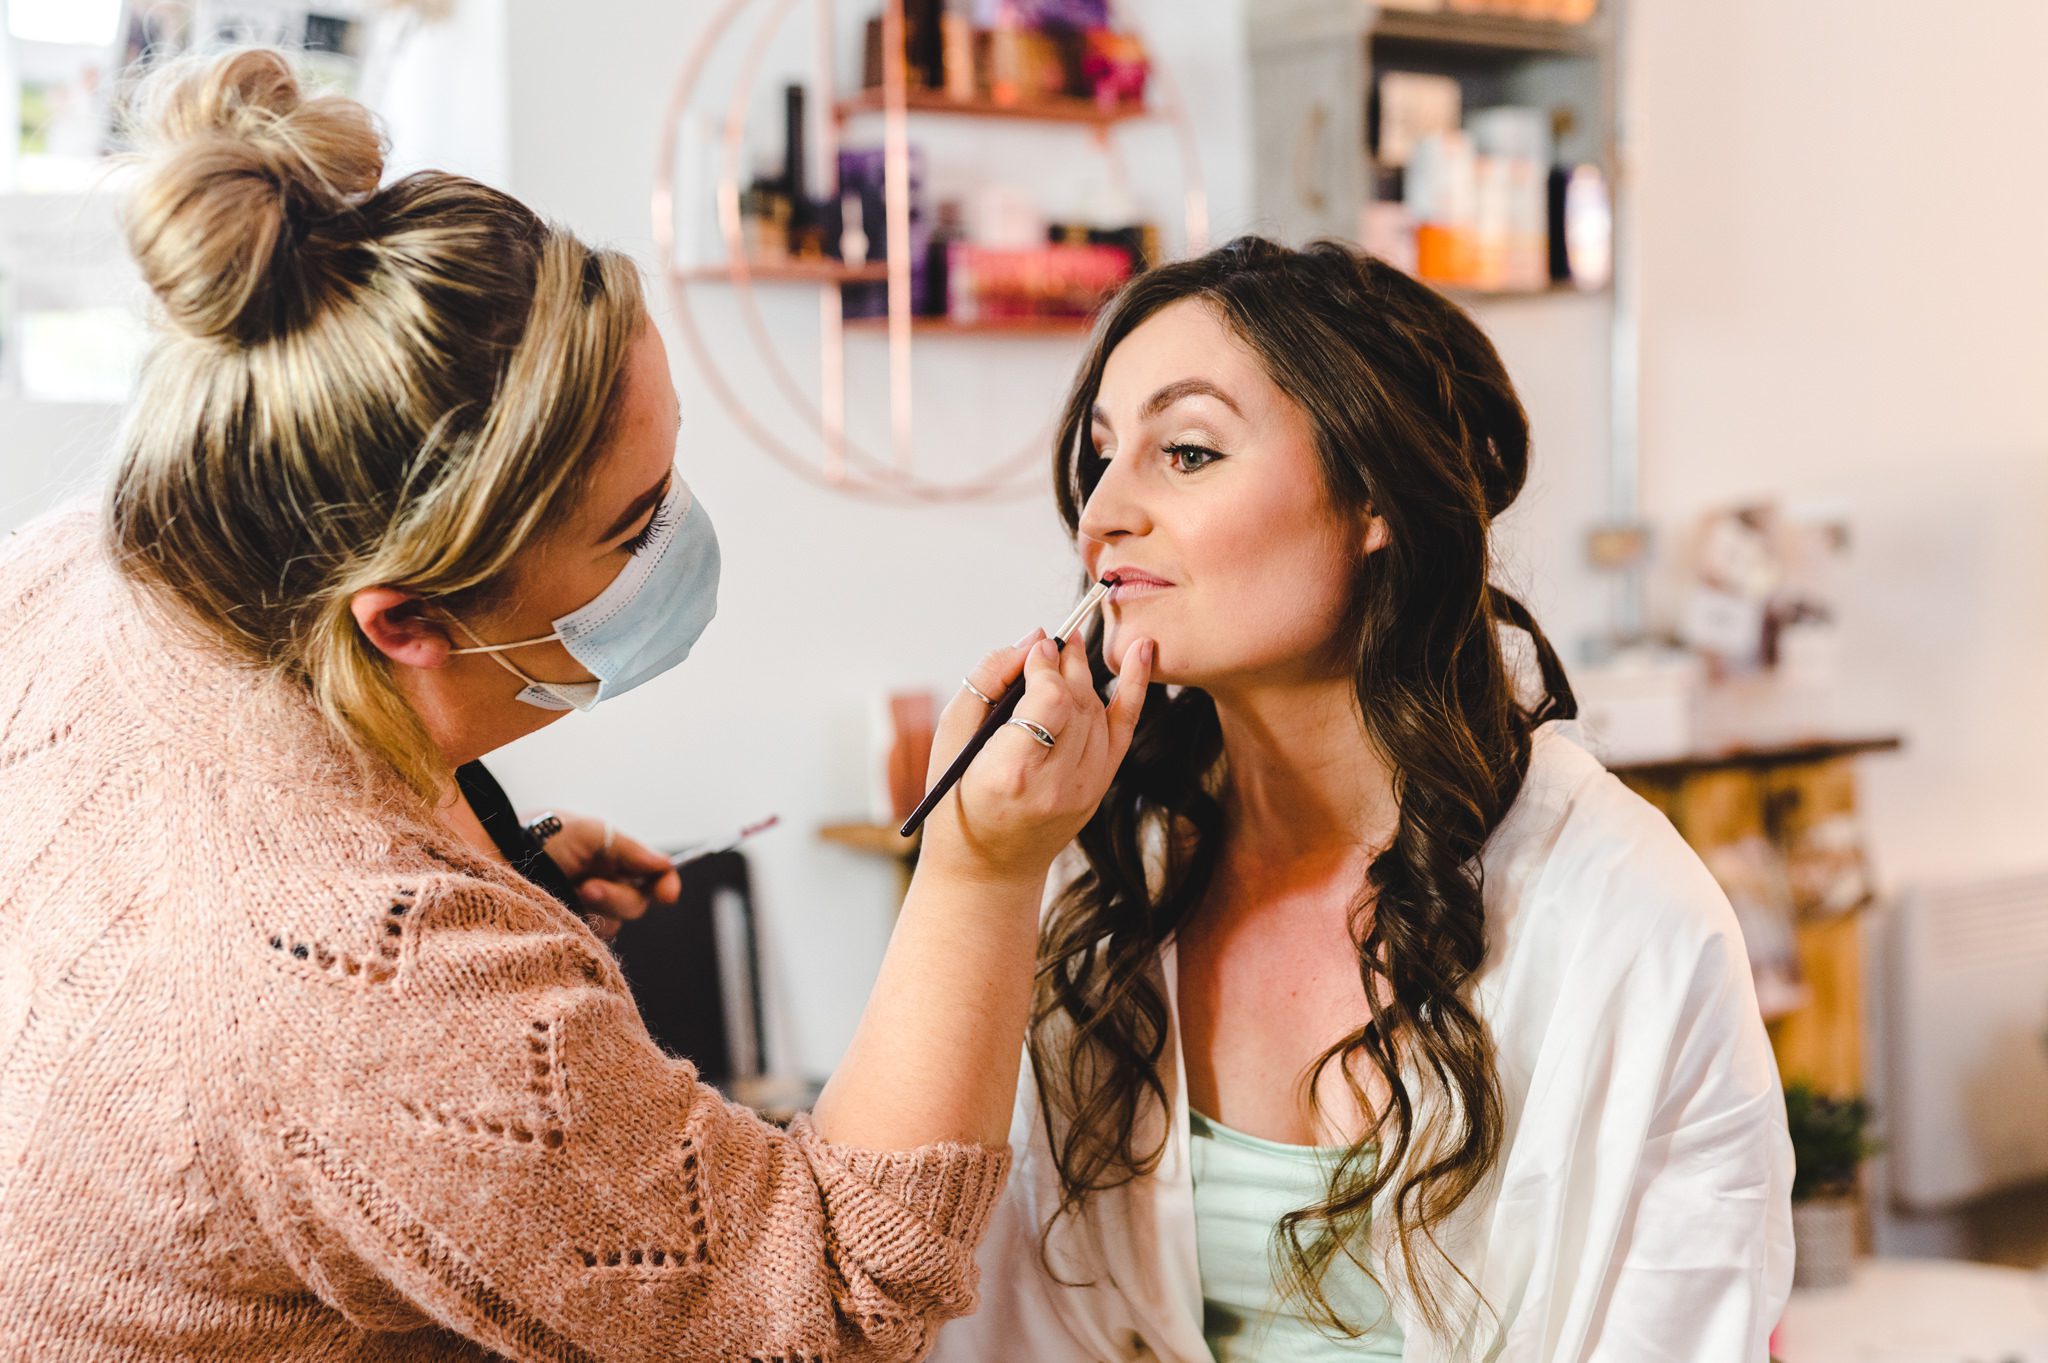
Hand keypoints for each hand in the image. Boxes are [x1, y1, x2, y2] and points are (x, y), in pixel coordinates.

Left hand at [538, 814, 681, 940]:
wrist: (494, 855)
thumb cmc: (539, 837)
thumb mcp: (588, 833)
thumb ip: (630, 850)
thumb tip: (665, 864)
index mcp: (613, 858)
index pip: (653, 874)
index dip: (666, 884)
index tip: (667, 895)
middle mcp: (604, 884)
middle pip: (636, 903)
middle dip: (616, 897)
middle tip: (587, 888)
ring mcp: (585, 909)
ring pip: (614, 923)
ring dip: (594, 910)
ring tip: (565, 895)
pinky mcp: (568, 929)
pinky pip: (590, 937)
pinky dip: (580, 925)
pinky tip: (558, 911)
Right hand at [918, 629, 1153, 888]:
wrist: (987, 870)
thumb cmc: (956, 799)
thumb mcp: (951, 737)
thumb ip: (988, 680)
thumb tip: (1032, 639)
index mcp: (1011, 774)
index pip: (1051, 702)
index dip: (1046, 666)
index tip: (1034, 650)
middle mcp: (1055, 785)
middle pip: (1077, 701)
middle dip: (1066, 661)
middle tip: (1052, 641)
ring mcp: (1084, 791)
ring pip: (1098, 709)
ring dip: (1085, 672)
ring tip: (1070, 648)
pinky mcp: (1099, 789)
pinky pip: (1124, 728)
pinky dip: (1136, 687)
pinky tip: (1143, 650)